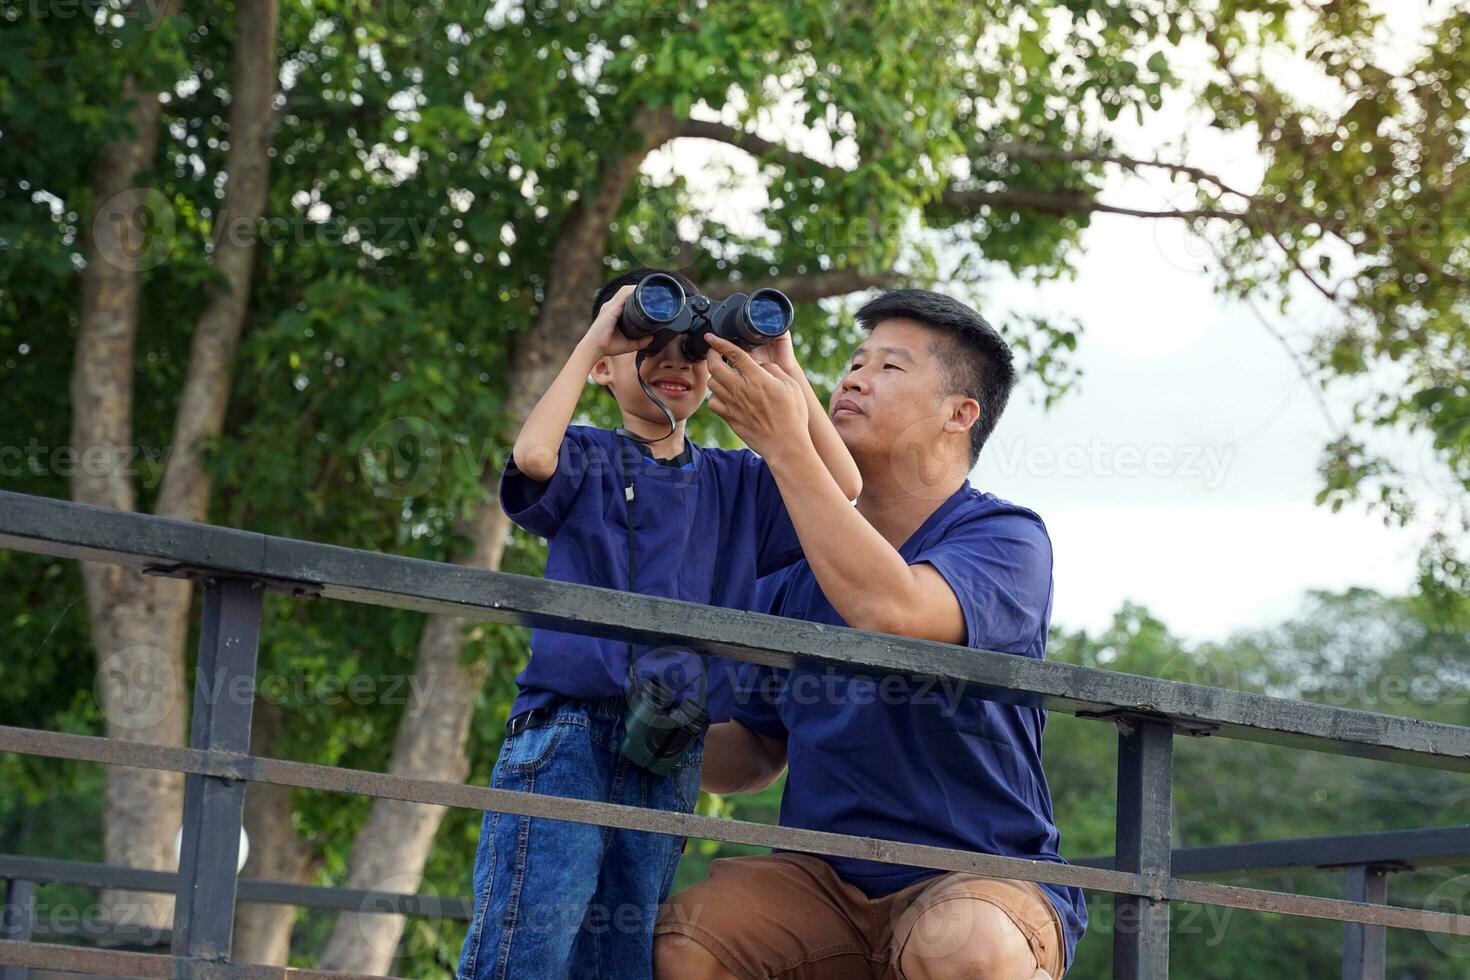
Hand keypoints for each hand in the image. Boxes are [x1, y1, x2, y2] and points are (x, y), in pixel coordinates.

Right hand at [580, 284, 652, 357]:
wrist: (594, 347)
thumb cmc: (608, 346)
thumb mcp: (628, 344)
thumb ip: (640, 341)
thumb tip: (652, 337)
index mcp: (613, 311)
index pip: (625, 297)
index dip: (636, 294)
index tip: (649, 296)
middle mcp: (611, 306)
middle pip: (626, 291)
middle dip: (638, 289)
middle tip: (653, 292)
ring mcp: (610, 306)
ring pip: (625, 290)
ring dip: (637, 288)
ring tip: (650, 289)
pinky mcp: (611, 309)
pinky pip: (623, 296)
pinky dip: (632, 292)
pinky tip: (642, 291)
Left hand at [704, 334, 809, 457]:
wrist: (785, 445)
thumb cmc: (793, 416)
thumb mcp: (792, 386)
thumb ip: (774, 370)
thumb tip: (761, 365)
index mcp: (758, 378)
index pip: (734, 354)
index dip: (720, 342)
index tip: (711, 336)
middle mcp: (742, 390)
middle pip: (715, 367)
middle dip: (711, 355)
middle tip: (714, 353)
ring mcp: (733, 405)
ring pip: (712, 384)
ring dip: (714, 376)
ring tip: (722, 374)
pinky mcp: (730, 418)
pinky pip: (713, 403)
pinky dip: (715, 397)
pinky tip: (723, 396)